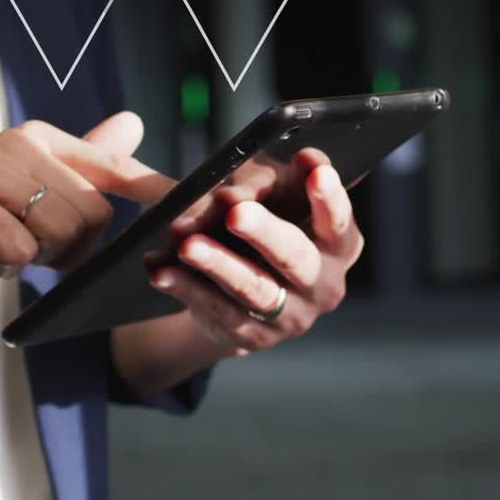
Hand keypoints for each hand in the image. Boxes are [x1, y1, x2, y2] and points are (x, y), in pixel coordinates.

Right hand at [0, 111, 173, 318]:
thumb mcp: (35, 198)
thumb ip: (84, 165)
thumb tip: (134, 122)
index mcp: (41, 140)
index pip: (116, 166)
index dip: (158, 192)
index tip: (197, 210)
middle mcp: (17, 143)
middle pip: (93, 214)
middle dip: (72, 249)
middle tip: (33, 247)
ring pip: (60, 233)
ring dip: (38, 258)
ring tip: (5, 247)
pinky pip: (18, 249)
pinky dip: (5, 266)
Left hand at [147, 148, 362, 354]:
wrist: (244, 295)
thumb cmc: (260, 229)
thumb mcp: (265, 196)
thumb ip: (255, 181)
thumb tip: (226, 184)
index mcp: (338, 243)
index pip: (338, 219)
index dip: (328, 195)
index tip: (311, 164)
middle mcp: (323, 283)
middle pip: (296, 256)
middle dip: (265, 232)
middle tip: (237, 211)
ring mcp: (290, 315)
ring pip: (253, 287)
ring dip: (219, 264)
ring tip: (188, 245)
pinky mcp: (253, 335)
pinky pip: (217, 309)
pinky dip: (187, 288)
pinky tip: (161, 271)